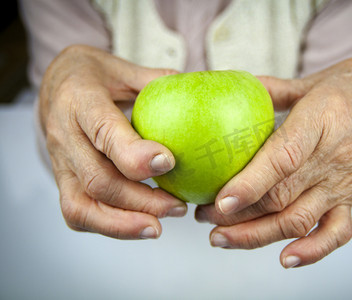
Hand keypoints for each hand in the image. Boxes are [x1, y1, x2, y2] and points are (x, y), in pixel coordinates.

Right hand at [40, 45, 186, 238]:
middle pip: (98, 179)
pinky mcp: (62, 179)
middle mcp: (64, 135)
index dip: (134, 154)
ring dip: (124, 223)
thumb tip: (198, 90)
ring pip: (82, 205)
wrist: (55, 84)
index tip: (168, 163)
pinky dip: (109, 226)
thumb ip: (157, 81)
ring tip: (160, 226)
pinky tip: (140, 224)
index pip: (104, 132)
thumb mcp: (123, 68)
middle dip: (141, 200)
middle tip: (177, 206)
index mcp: (80, 100)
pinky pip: (77, 213)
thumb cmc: (93, 76)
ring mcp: (60, 162)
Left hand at [195, 56, 351, 267]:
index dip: (252, 183)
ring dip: (258, 236)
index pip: (284, 158)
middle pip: (283, 197)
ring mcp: (342, 183)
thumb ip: (268, 90)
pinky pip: (336, 233)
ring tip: (222, 238)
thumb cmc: (343, 90)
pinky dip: (312, 251)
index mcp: (320, 121)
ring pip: (300, 220)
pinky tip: (284, 259)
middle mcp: (333, 158)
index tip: (221, 200)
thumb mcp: (307, 82)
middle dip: (239, 215)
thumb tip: (228, 93)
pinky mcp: (349, 199)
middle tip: (204, 216)